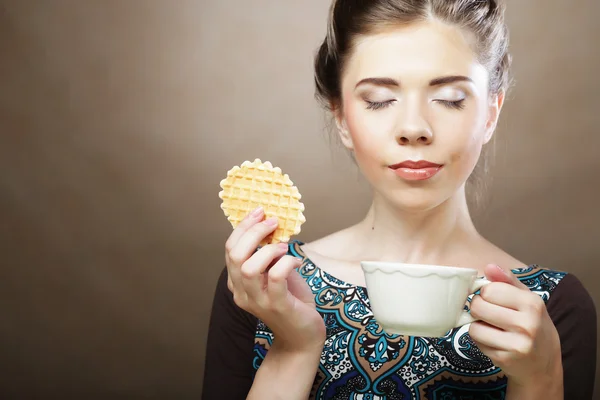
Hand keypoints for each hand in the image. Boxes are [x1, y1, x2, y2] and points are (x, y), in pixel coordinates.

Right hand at [225, 207, 325, 351]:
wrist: (302, 336)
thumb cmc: (290, 301)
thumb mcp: (274, 273)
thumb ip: (268, 254)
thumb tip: (271, 224)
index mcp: (237, 282)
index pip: (230, 249)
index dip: (243, 227)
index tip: (259, 211)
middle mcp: (242, 292)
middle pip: (235, 255)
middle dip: (253, 232)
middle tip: (273, 222)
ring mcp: (258, 301)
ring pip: (249, 268)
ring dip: (268, 249)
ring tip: (284, 247)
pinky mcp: (278, 306)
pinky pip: (275, 277)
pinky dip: (286, 263)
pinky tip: (295, 262)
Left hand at [469, 264, 562, 390]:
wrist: (545, 363)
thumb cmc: (533, 324)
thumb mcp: (527, 299)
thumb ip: (508, 281)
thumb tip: (489, 267)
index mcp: (532, 304)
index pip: (489, 289)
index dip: (485, 293)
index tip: (492, 299)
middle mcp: (527, 324)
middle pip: (478, 306)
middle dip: (478, 308)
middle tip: (489, 313)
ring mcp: (517, 344)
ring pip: (474, 327)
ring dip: (477, 326)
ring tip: (492, 328)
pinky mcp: (505, 359)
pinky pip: (477, 343)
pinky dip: (481, 340)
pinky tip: (495, 341)